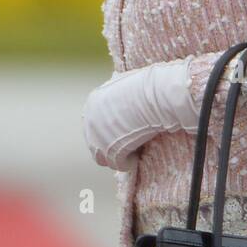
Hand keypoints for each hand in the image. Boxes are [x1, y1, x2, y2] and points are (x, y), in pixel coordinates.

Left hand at [81, 58, 198, 170]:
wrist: (155, 96)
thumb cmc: (148, 85)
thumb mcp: (126, 82)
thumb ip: (118, 92)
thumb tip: (124, 92)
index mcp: (93, 102)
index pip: (95, 123)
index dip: (109, 129)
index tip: (124, 130)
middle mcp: (91, 121)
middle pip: (95, 142)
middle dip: (110, 144)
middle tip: (128, 144)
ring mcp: (98, 138)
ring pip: (103, 157)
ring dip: (117, 155)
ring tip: (134, 152)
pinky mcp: (110, 152)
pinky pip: (117, 164)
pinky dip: (128, 162)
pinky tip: (138, 157)